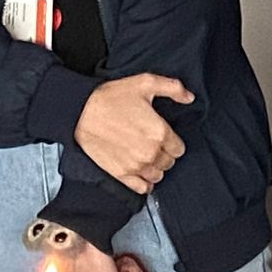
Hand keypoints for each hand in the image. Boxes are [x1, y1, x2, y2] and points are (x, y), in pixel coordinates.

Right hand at [74, 75, 189, 194]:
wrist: (81, 111)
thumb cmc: (112, 97)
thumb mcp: (145, 83)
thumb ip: (172, 88)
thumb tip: (190, 97)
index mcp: (160, 132)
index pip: (179, 149)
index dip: (173, 142)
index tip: (165, 136)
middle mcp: (150, 153)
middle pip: (169, 163)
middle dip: (164, 154)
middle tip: (154, 144)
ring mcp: (135, 166)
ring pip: (157, 176)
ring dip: (155, 167)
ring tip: (146, 156)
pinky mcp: (121, 174)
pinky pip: (142, 188)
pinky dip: (145, 183)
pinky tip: (141, 173)